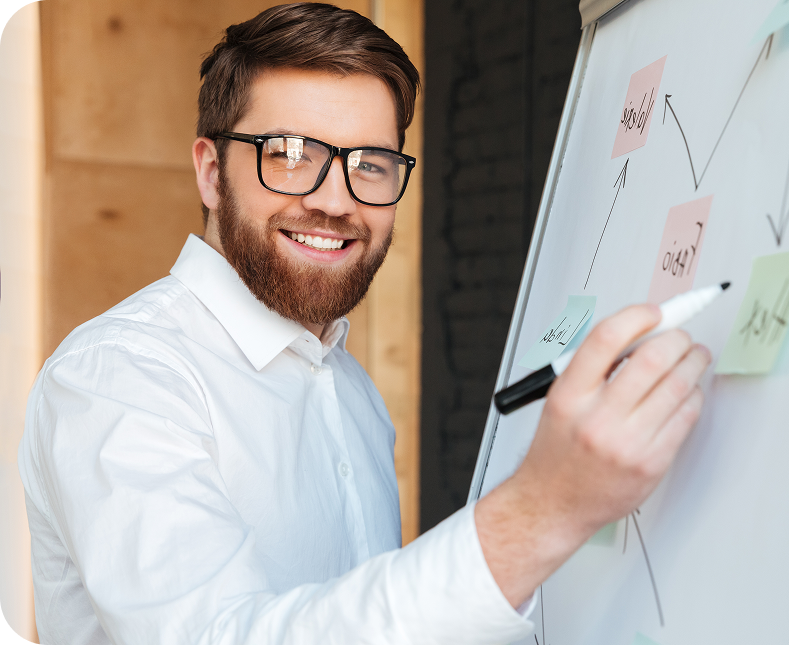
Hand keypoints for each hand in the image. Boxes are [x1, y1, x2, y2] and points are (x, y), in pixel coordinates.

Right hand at [475, 304, 710, 607]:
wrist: (553, 503)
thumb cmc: (557, 451)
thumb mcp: (559, 400)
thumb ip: (593, 368)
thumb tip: (639, 333)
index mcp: (568, 395)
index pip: (606, 339)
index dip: (636, 317)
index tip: (653, 312)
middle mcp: (596, 418)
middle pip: (651, 359)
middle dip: (675, 338)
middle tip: (681, 335)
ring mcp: (626, 443)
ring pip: (676, 386)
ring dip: (692, 363)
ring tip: (694, 356)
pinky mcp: (650, 463)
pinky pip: (685, 417)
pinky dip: (693, 396)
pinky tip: (688, 391)